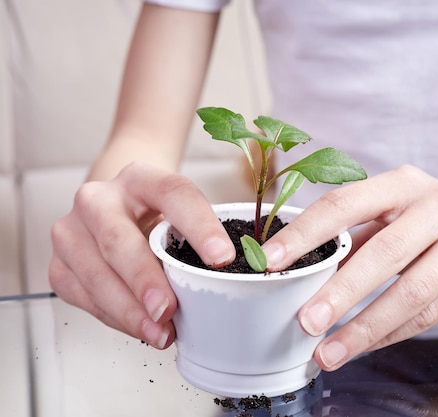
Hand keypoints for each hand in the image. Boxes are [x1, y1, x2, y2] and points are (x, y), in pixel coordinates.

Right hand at [49, 162, 234, 348]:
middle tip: (169, 309)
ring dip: (129, 310)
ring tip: (161, 332)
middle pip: (118, 238)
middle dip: (143, 279)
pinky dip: (115, 318)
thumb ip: (204, 236)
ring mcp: (71, 231)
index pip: (173, 193)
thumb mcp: (180, 212)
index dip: (199, 226)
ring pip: (95, 273)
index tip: (221, 258)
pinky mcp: (59, 264)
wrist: (116, 209)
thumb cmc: (155, 215)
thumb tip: (237, 273)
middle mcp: (98, 199)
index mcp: (141, 178)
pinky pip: (84, 297)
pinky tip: (140, 328)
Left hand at [263, 165, 437, 370]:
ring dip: (364, 327)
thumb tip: (303, 269)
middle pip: (383, 252)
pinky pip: (432, 314)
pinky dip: (392, 334)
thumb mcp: (402, 210)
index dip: (305, 233)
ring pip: (410, 292)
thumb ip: (360, 235)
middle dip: (339, 291)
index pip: (346, 203)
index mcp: (405, 183)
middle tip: (303, 321)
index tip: (269, 261)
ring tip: (327, 351)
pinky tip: (364, 346)